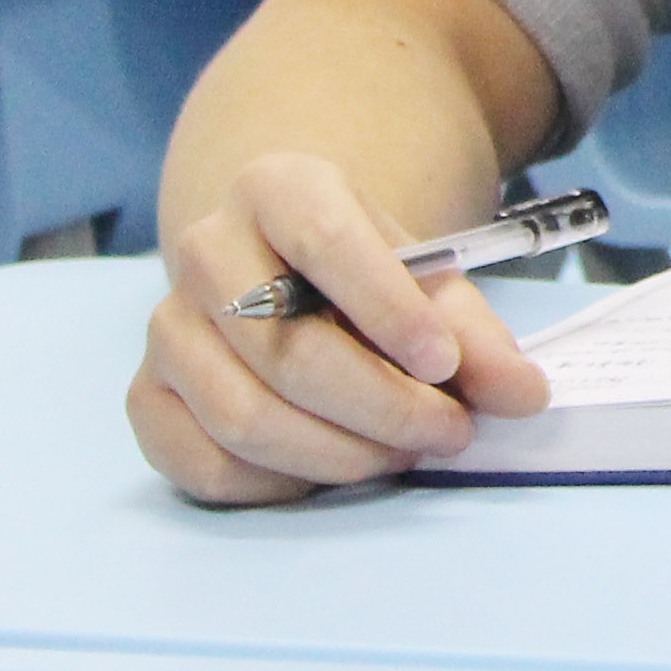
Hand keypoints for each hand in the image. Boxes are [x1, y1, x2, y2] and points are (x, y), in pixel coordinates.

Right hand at [127, 152, 549, 505]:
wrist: (285, 269)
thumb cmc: (365, 276)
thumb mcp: (429, 281)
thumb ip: (480, 336)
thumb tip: (526, 396)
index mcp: (278, 188)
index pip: (327, 241)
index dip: (388, 309)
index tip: (446, 363)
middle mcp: (205, 250)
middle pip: (287, 351)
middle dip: (381, 406)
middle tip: (449, 432)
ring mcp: (165, 327)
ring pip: (244, 416)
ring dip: (338, 453)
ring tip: (404, 453)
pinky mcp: (144, 395)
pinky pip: (203, 463)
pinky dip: (277, 482)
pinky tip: (332, 468)